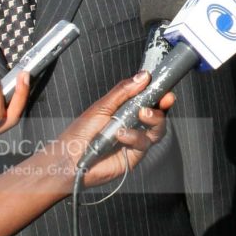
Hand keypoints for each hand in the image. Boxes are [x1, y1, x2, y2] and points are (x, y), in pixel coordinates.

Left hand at [59, 72, 174, 187]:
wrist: (69, 158)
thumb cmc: (79, 133)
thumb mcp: (101, 106)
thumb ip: (123, 92)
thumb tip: (142, 77)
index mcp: (125, 110)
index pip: (148, 99)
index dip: (159, 93)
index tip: (165, 88)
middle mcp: (133, 124)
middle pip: (158, 114)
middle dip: (162, 106)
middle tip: (163, 100)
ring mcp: (135, 140)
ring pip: (157, 129)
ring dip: (154, 120)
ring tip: (142, 115)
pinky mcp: (134, 155)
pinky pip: (144, 143)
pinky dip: (135, 136)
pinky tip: (122, 135)